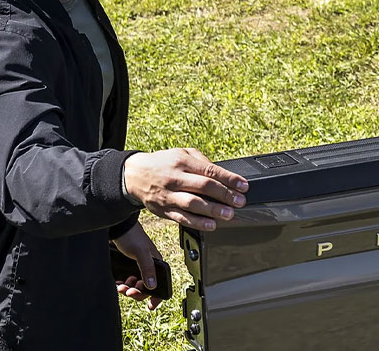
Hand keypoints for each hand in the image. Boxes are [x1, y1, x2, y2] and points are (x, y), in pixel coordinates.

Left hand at [112, 222, 163, 309]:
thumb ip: (147, 269)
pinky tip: (118, 283)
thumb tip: (152, 285)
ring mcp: (136, 267)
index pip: (160, 284)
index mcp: (155, 263)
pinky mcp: (126, 267)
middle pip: (146, 288)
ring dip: (128, 289)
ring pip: (135, 286)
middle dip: (137, 293)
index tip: (151, 306)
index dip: (156, 296)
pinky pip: (126, 281)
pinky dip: (122, 285)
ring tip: (121, 286)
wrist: (116, 228)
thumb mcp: (141, 253)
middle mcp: (147, 266)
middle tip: (128, 292)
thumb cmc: (131, 236)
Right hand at [123, 148, 248, 230]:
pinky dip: (198, 223)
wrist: (134, 175)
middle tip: (240, 201)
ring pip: (193, 204)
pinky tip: (211, 225)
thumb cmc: (163, 163)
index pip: (210, 171)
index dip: (229, 179)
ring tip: (229, 214)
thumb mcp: (181, 153)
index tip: (243, 186)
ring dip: (213, 210)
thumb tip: (222, 173)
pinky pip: (182, 218)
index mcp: (182, 162)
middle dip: (225, 195)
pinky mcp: (164, 210)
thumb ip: (202, 161)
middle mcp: (175, 178)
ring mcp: (168, 195)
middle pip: (204, 187)